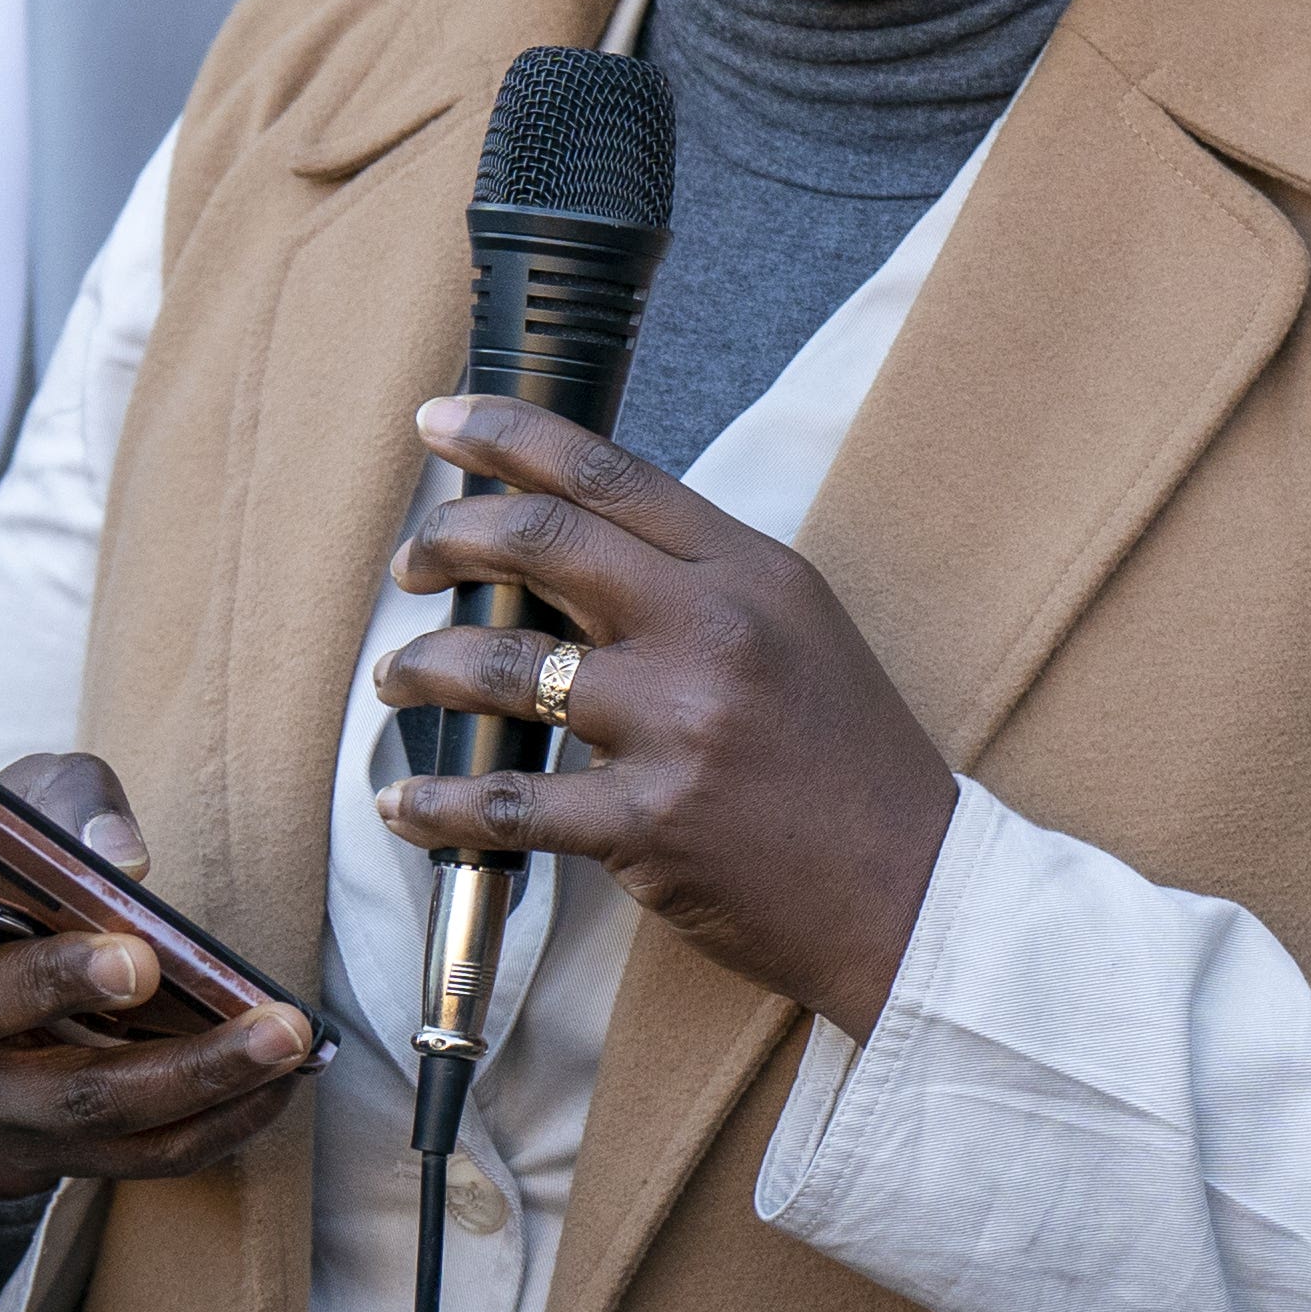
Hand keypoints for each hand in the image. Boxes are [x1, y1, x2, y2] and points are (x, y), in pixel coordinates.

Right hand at [0, 752, 316, 1198]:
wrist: (13, 975)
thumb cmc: (19, 870)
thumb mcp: (30, 809)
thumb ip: (67, 805)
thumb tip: (123, 860)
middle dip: (61, 986)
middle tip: (141, 961)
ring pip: (78, 1103)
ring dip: (189, 1071)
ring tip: (281, 1033)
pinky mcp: (53, 1152)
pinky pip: (141, 1154)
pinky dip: (222, 1118)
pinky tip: (288, 1077)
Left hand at [374, 394, 959, 1038]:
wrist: (910, 888)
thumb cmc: (849, 758)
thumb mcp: (798, 628)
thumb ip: (703, 578)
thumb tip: (580, 541)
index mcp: (750, 572)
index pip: (608, 475)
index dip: (508, 436)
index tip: (440, 423)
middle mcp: (713, 631)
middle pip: (542, 543)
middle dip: (447, 541)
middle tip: (412, 562)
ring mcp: (678, 727)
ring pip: (503, 666)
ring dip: (423, 665)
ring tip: (399, 676)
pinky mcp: (648, 824)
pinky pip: (508, 802)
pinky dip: (438, 801)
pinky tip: (405, 800)